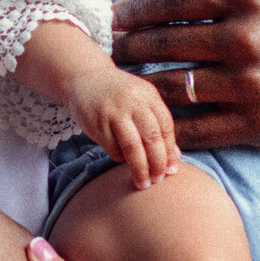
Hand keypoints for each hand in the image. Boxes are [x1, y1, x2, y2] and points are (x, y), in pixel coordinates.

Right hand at [71, 65, 178, 188]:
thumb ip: (157, 124)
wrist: (84, 77)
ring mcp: (114, 111)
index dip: (170, 151)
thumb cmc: (118, 95)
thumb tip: (175, 156)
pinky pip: (112, 148)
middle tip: (158, 180)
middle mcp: (133, 101)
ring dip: (140, 169)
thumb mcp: (141, 100)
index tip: (171, 170)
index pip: (166, 127)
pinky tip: (121, 159)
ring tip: (143, 183)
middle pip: (152, 138)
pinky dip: (119, 158)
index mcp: (148, 95)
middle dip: (157, 164)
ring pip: (133, 147)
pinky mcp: (97, 122)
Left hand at [110, 0, 259, 150]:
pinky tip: (155, 119)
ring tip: (124, 83)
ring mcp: (252, 87)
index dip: (136, 11)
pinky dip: (172, 126)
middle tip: (109, 51)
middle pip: (167, 45)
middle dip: (130, 49)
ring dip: (143, 87)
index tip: (114, 17)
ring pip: (177, 89)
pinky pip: (200, 129)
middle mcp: (247, 41)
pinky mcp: (258, 124)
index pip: (174, 2)